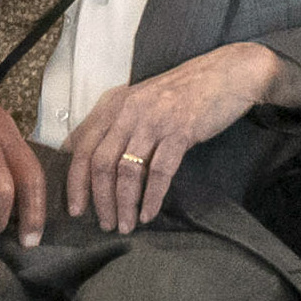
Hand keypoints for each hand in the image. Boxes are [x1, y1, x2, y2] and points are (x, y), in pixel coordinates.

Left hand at [63, 41, 293, 234]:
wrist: (225, 74)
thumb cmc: (181, 93)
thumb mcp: (139, 101)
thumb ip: (112, 124)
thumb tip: (79, 153)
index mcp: (114, 104)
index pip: (82, 147)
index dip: (75, 182)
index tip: (76, 209)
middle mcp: (129, 110)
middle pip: (101, 162)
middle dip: (100, 200)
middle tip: (104, 224)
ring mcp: (154, 120)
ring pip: (128, 170)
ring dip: (124, 204)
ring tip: (125, 225)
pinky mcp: (180, 130)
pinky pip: (159, 171)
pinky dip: (152, 197)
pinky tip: (148, 214)